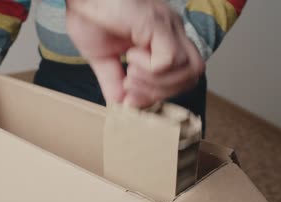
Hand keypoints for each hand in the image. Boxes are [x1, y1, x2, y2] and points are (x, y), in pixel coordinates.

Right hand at [66, 0, 204, 107]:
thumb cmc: (88, 16)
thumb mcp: (102, 58)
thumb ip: (114, 81)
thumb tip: (122, 106)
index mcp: (162, 38)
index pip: (181, 76)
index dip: (159, 94)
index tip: (130, 99)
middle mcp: (171, 31)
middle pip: (192, 75)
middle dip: (160, 92)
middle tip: (130, 87)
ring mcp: (168, 25)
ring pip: (188, 69)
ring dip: (155, 82)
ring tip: (129, 71)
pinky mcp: (158, 23)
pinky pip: (170, 60)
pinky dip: (149, 69)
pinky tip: (130, 56)